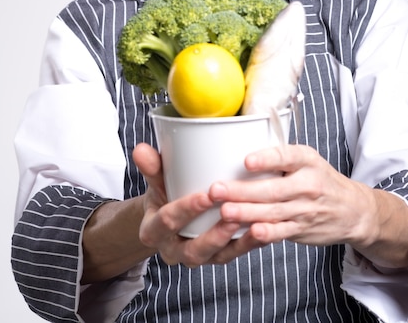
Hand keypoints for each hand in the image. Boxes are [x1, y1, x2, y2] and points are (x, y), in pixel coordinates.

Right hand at [133, 143, 264, 265]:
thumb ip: (152, 167)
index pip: (167, 223)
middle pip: (193, 249)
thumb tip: (140, 149)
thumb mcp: (156, 180)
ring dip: (236, 243)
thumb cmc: (165, 191)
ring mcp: (198, 257)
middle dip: (214, 233)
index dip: (185, 210)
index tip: (206, 195)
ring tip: (253, 224)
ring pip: (217, 257)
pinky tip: (266, 230)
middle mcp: (174, 251)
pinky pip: (236, 256)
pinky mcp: (218, 257)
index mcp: (153, 231)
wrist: (172, 215)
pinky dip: (251, 244)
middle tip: (231, 211)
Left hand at [208, 143, 374, 249]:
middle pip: (272, 189)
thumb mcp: (307, 159)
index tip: (246, 162)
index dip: (266, 159)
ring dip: (246, 212)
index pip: (286, 157)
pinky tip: (251, 231)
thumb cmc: (321, 179)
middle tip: (216, 189)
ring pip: (272, 211)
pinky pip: (282, 231)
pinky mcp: (302, 229)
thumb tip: (238, 150)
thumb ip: (280, 157)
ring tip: (224, 211)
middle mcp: (307, 184)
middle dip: (242, 190)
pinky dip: (267, 233)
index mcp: (307, 161)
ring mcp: (305, 209)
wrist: (352, 210)